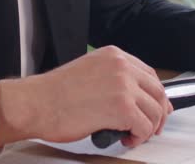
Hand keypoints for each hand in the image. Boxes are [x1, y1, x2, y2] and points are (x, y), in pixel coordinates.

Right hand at [0, 46, 172, 148]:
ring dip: (148, 127)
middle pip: (157, 91)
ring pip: (154, 110)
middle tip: (152, 126)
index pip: (149, 74)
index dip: (155, 94)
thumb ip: (112, 78)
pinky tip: (126, 138)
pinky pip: (144, 126)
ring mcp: (123, 86)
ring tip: (133, 134)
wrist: (36, 103)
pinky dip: (139, 137)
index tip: (156, 106)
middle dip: (158, 112)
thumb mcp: (89, 71)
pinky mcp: (121, 108)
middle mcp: (121, 67)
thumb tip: (131, 96)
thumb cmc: (54, 93)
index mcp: (113, 55)